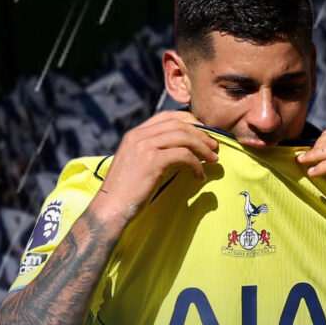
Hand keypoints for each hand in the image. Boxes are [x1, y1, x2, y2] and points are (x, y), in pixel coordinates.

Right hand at [89, 110, 218, 226]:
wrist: (110, 208)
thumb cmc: (126, 191)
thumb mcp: (137, 163)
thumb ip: (153, 151)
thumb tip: (181, 150)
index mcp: (135, 134)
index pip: (167, 116)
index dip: (190, 121)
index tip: (204, 133)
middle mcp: (139, 135)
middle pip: (179, 124)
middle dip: (201, 134)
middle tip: (215, 146)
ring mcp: (144, 146)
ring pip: (184, 137)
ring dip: (203, 148)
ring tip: (213, 160)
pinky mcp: (152, 161)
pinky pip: (184, 156)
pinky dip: (196, 165)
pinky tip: (199, 176)